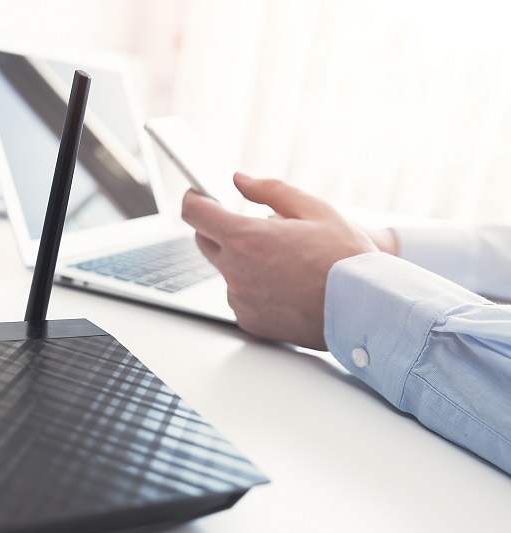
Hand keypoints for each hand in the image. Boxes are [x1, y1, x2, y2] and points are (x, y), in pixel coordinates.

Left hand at [181, 172, 378, 350]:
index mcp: (247, 239)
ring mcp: (241, 300)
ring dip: (242, 261)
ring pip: (227, 271)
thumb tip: (240, 179)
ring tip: (284, 262)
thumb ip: (269, 190)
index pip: (196, 214)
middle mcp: (236, 272)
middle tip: (252, 226)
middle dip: (220, 229)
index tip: (199, 195)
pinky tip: (286, 286)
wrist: (368, 310)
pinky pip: (241, 297)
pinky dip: (255, 288)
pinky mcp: (249, 321)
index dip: (195, 200)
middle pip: (205, 242)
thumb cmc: (346, 260)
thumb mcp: (314, 209)